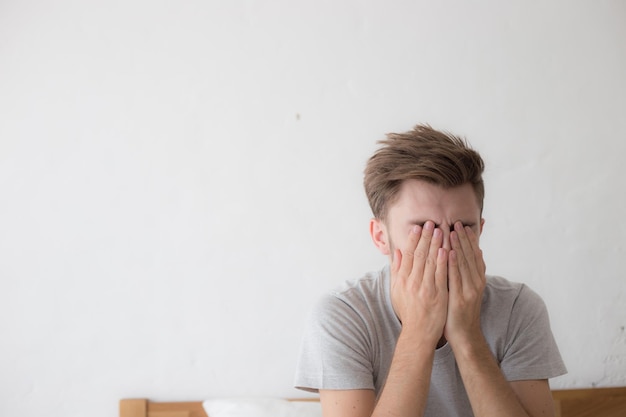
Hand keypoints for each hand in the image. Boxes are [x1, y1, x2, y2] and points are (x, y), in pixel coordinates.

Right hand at [390, 221, 448, 346]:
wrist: (418, 333)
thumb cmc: (408, 311)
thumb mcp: (396, 291)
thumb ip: (397, 271)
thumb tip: (397, 252)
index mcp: (402, 280)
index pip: (408, 255)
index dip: (412, 240)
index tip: (417, 228)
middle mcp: (412, 282)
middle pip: (419, 255)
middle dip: (425, 237)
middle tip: (430, 223)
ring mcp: (425, 289)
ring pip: (430, 262)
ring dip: (435, 245)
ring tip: (440, 230)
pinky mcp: (438, 295)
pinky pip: (441, 275)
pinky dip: (443, 262)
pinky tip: (446, 250)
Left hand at [444, 221, 486, 345]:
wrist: (464, 335)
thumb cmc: (460, 312)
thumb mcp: (465, 290)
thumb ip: (466, 274)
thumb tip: (467, 257)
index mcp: (477, 280)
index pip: (474, 255)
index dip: (469, 240)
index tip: (463, 226)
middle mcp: (476, 283)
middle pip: (470, 256)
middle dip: (464, 239)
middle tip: (457, 223)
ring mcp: (469, 290)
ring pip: (464, 263)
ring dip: (459, 246)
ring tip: (453, 231)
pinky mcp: (461, 297)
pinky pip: (456, 277)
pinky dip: (454, 263)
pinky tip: (450, 251)